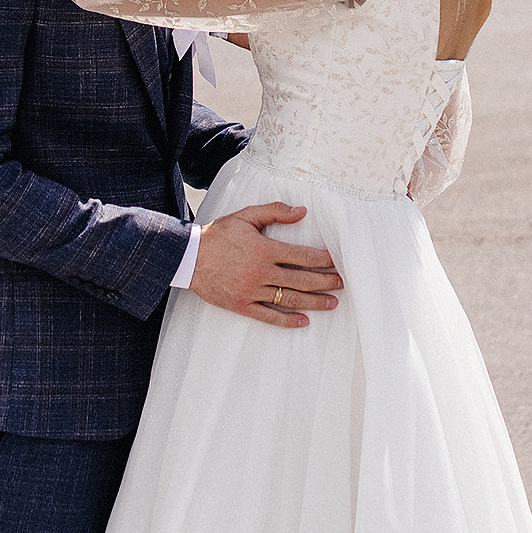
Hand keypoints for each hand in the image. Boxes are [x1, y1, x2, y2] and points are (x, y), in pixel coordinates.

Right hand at [189, 202, 341, 328]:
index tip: (337, 261)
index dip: (323, 259)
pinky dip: (287, 320)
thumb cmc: (218, 235)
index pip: (302, 256)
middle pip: (302, 279)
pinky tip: (303, 321)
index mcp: (264, 249)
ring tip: (332, 303)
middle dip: (325, 281)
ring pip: (289, 299)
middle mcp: (261, 272)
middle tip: (342, 283)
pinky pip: (268, 316)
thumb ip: (274, 212)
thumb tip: (301, 211)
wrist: (188, 257)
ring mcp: (252, 290)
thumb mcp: (246, 216)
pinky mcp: (242, 305)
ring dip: (314, 302)